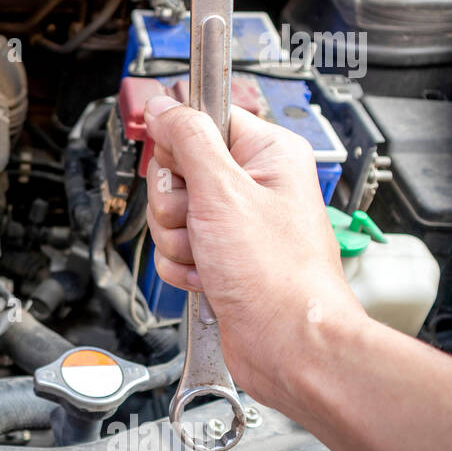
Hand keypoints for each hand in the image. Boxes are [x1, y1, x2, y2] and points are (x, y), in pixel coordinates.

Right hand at [142, 94, 366, 418]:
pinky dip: (182, 267)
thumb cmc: (276, 275)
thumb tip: (163, 106)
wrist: (288, 344)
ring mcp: (236, 224)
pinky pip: (176, 249)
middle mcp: (253, 185)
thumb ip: (188, 139)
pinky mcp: (221, 257)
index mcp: (266, 154)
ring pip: (171, 214)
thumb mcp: (222, 192)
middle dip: (174, 205)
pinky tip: (210, 278)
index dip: (180, 148)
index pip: (201, 122)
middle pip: (176, 172)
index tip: (182, 171)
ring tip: (211, 257)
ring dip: (178, 241)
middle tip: (200, 222)